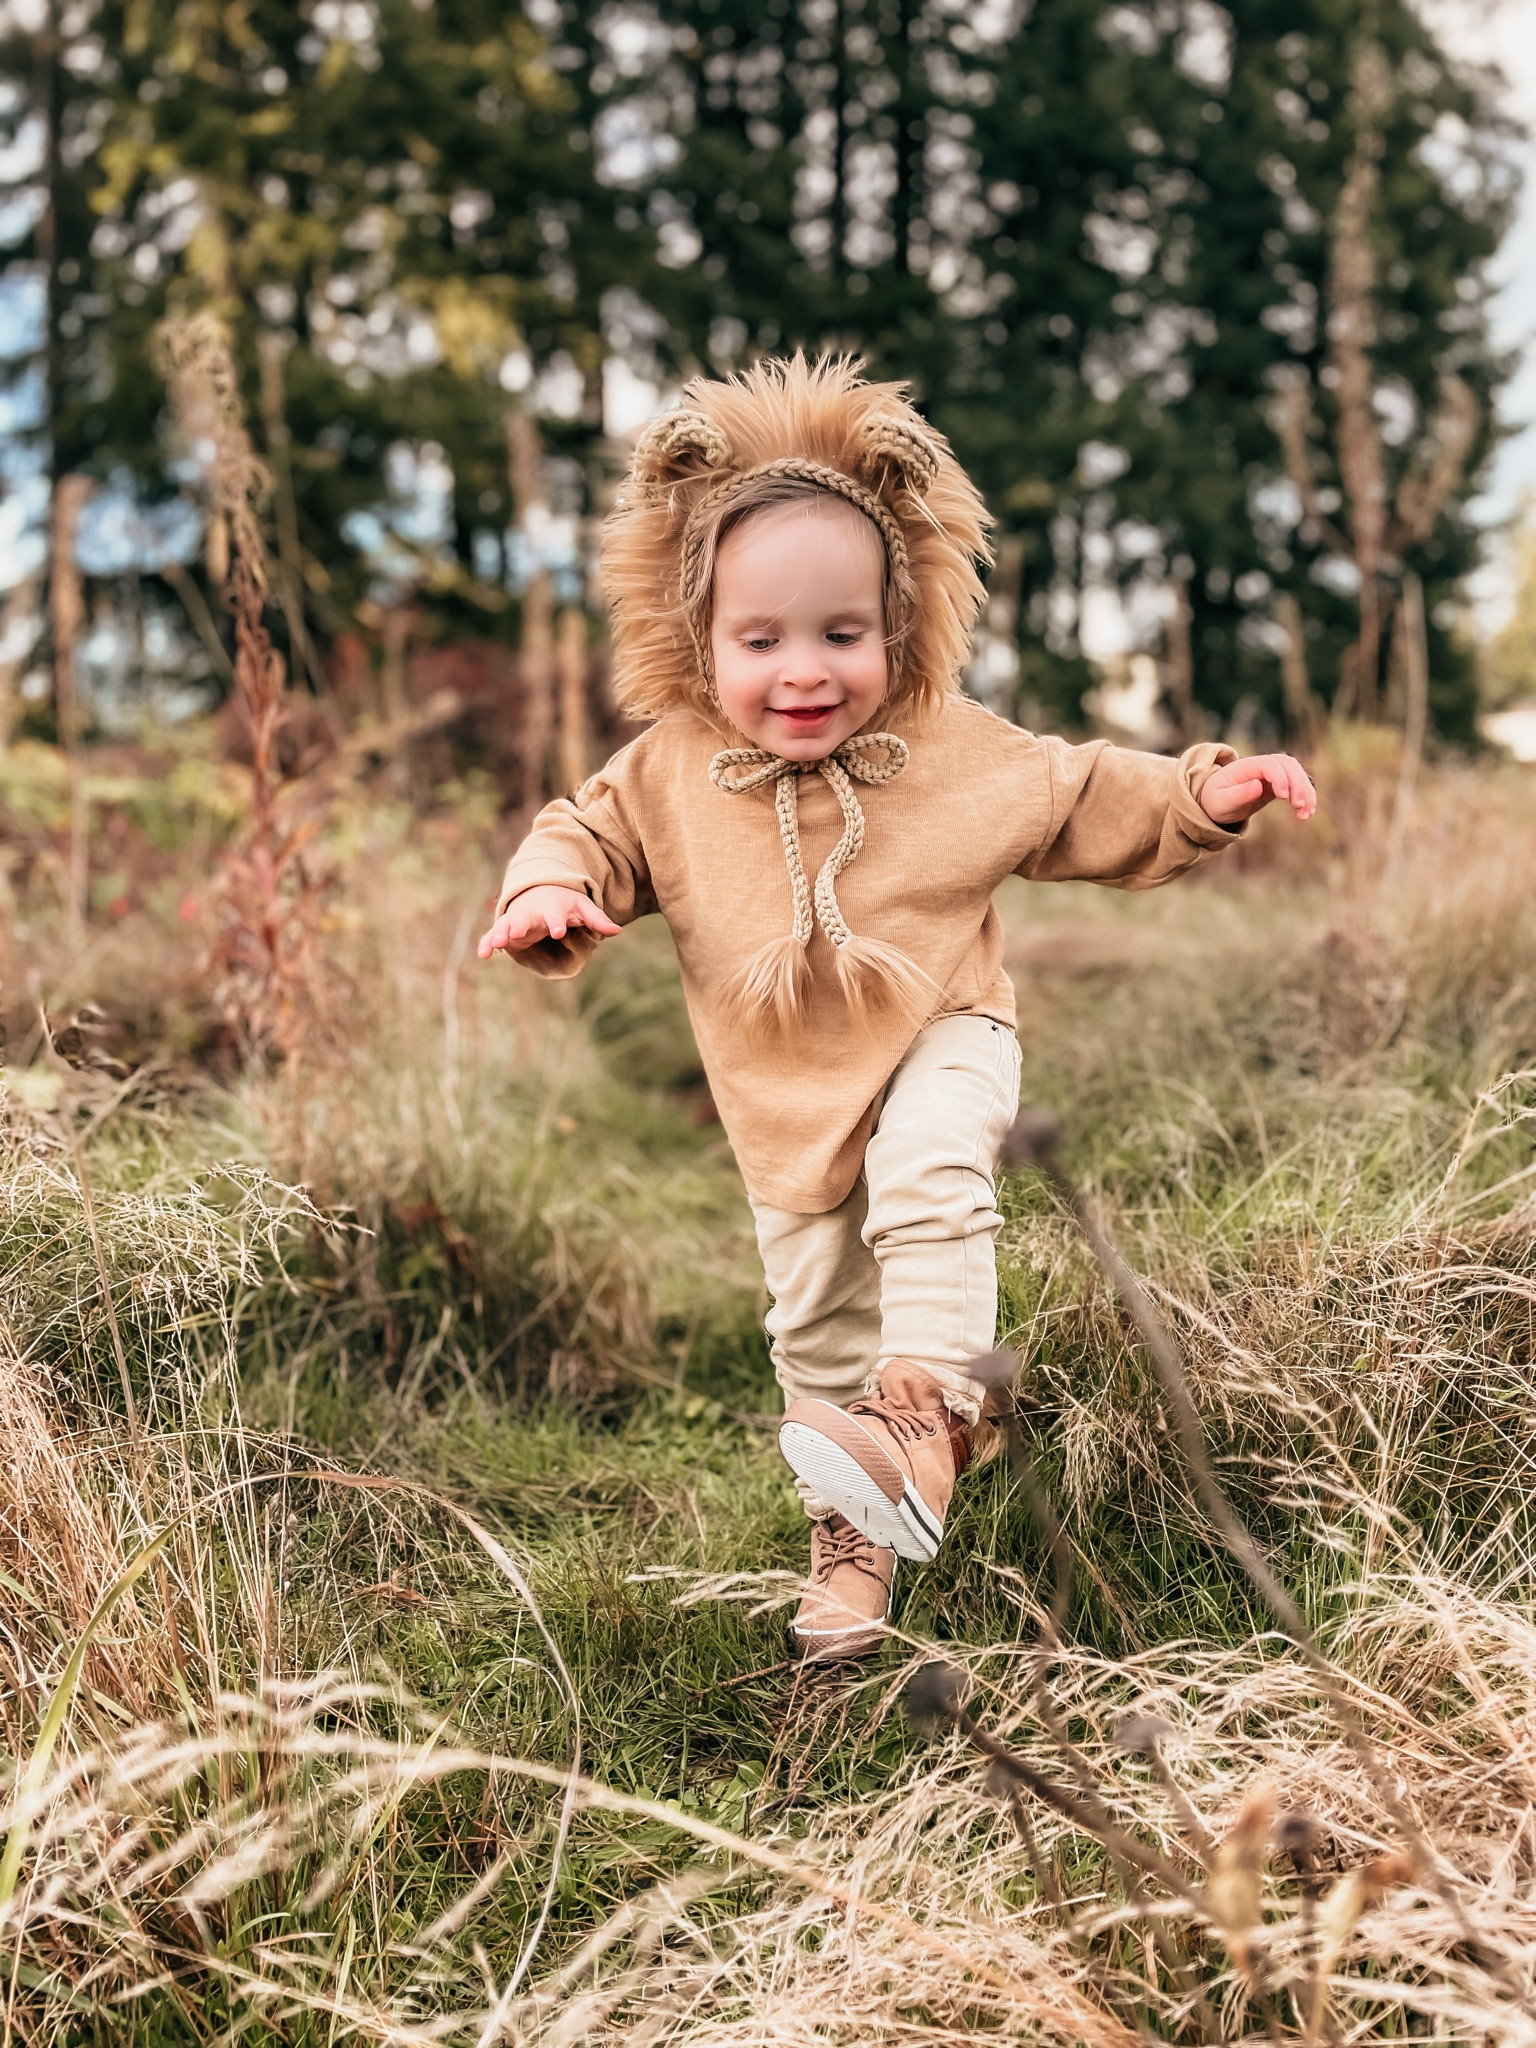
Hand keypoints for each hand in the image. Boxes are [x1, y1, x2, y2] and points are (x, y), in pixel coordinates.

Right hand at [477, 885, 620, 959]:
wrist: (541, 891)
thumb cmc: (565, 904)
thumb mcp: (582, 908)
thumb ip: (596, 919)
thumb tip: (617, 930)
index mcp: (551, 908)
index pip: (555, 915)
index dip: (557, 923)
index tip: (559, 932)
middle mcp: (531, 913)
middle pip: (524, 917)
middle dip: (520, 923)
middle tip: (517, 931)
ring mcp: (516, 920)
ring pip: (505, 925)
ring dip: (500, 933)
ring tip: (496, 943)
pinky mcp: (506, 930)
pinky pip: (493, 935)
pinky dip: (487, 943)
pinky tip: (483, 955)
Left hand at [1199, 752, 1316, 827]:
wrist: (1216, 801)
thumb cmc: (1216, 801)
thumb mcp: (1222, 801)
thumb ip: (1238, 794)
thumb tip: (1258, 786)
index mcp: (1246, 766)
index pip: (1269, 764)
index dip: (1279, 777)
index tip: (1283, 797)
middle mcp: (1262, 765)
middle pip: (1288, 765)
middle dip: (1297, 784)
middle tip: (1299, 806)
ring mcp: (1272, 773)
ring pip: (1296, 773)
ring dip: (1305, 792)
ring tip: (1306, 814)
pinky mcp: (1279, 783)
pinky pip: (1297, 785)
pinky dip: (1305, 797)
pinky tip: (1307, 813)